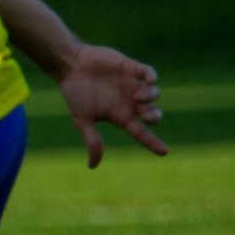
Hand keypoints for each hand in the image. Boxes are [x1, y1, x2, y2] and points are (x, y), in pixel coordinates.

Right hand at [55, 43, 164, 166]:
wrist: (70, 67)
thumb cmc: (75, 94)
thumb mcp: (82, 121)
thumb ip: (92, 141)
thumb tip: (93, 166)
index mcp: (120, 115)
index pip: (141, 132)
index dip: (153, 142)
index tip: (165, 152)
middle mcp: (130, 102)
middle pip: (153, 114)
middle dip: (154, 117)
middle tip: (146, 116)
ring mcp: (132, 84)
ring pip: (154, 94)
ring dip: (151, 98)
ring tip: (137, 97)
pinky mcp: (131, 68)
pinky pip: (149, 73)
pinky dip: (152, 78)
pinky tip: (149, 81)